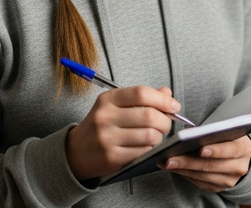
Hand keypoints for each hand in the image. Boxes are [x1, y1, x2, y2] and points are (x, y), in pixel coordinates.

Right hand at [66, 86, 180, 179]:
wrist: (76, 152)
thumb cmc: (101, 126)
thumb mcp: (115, 106)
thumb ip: (141, 98)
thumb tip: (167, 93)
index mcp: (108, 99)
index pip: (141, 93)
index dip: (163, 100)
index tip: (173, 106)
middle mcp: (105, 116)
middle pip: (149, 115)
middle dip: (165, 121)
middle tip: (166, 124)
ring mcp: (107, 138)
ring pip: (149, 136)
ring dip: (159, 137)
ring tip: (155, 136)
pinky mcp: (111, 157)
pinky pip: (143, 152)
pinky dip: (150, 149)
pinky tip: (146, 147)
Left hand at [159, 135, 250, 191]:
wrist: (240, 157)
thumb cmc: (228, 138)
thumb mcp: (226, 131)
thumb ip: (213, 130)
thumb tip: (188, 132)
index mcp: (243, 149)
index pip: (230, 150)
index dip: (216, 150)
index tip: (200, 149)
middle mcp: (239, 167)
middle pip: (211, 166)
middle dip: (188, 161)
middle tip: (170, 158)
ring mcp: (229, 180)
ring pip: (202, 176)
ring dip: (182, 169)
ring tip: (166, 162)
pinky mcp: (218, 188)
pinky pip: (199, 182)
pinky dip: (185, 174)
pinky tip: (173, 168)